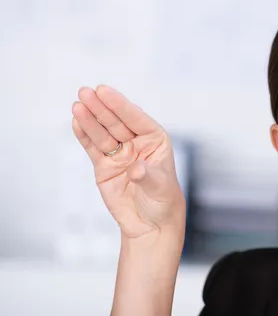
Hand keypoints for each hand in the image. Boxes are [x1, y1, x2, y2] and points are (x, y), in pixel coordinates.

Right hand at [71, 85, 185, 238]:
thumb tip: (136, 169)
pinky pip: (93, 147)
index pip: (136, 118)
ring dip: (89, 119)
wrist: (150, 224)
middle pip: (116, 122)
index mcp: (156, 140)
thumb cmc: (162, 201)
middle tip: (85, 92)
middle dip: (101, 107)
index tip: (104, 91)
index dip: (120, 105)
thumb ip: (147, 176)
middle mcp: (137, 143)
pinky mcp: (104, 166)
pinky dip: (84, 135)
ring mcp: (120, 153)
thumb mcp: (159, 187)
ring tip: (77, 104)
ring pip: (102, 133)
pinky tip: (76, 121)